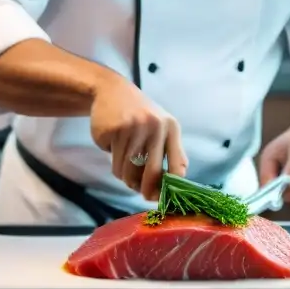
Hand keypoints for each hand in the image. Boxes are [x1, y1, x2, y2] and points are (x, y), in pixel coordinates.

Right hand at [90, 74, 187, 199]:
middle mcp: (155, 127)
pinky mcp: (114, 130)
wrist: (111, 90)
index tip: (162, 198)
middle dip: (145, 189)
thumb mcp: (161, 128)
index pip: (178, 166)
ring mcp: (133, 128)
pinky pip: (114, 162)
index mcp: (171, 128)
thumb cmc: (139, 116)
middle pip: (152, 173)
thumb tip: (171, 188)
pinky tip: (113, 147)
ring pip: (129, 171)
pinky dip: (113, 162)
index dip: (170, 188)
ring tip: (123, 163)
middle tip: (141, 194)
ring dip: (125, 175)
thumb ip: (170, 153)